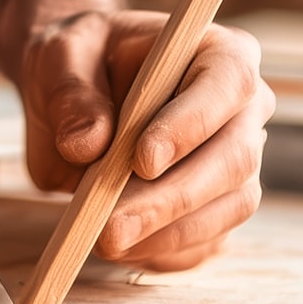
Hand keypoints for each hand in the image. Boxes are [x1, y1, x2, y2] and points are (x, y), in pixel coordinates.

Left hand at [18, 12, 271, 270]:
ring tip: (107, 241)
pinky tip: (125, 248)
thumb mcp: (59, 57)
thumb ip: (70, 94)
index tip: (142, 161)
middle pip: (234, 158)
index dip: (192, 124)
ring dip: (168, 233)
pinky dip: (166, 250)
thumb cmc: (80, 63)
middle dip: (172, 199)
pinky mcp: (220, 206)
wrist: (79, 94)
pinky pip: (209, 239)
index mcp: (218, 53)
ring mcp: (239, 161)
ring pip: (229, 207)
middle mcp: (243, 108)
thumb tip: (85, 143)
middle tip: (112, 228)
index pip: (227, 84)